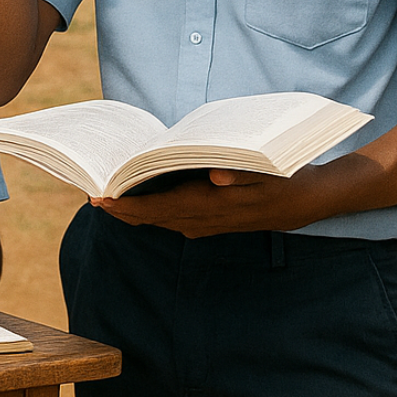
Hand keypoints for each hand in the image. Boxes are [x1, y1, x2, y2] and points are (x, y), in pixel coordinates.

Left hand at [92, 169, 324, 237]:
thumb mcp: (267, 171)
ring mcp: (206, 225)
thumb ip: (241, 173)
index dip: (125, 206)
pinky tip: (139, 203)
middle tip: (92, 195)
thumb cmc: (282, 178)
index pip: (157, 209)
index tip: (99, 198)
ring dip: (133, 214)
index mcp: (209, 205)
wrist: (305, 202)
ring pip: (160, 222)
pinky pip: (172, 222)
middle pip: (151, 218)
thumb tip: (217, 177)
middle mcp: (203, 220)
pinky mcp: (210, 224)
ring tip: (107, 198)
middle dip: (120, 210)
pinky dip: (151, 214)